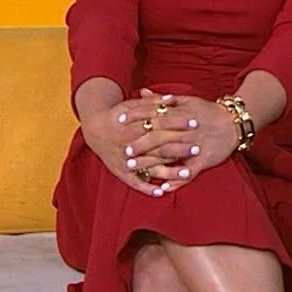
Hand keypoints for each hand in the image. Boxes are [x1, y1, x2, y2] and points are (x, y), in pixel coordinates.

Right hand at [79, 93, 199, 196]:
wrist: (94, 129)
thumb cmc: (117, 115)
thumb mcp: (132, 106)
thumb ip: (151, 103)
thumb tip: (172, 99)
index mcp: (132, 126)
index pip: (159, 125)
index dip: (177, 122)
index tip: (194, 121)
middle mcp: (129, 145)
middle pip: (158, 147)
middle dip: (178, 148)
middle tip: (197, 148)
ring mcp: (125, 160)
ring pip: (150, 167)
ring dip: (168, 172)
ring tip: (187, 173)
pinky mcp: (121, 172)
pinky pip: (135, 182)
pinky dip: (147, 188)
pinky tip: (162, 192)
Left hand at [125, 88, 238, 186]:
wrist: (234, 122)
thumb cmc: (207, 111)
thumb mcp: (186, 100)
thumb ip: (162, 99)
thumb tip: (142, 92)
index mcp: (180, 114)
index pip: (153, 114)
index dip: (136, 117)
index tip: (119, 120)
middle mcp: (185, 130)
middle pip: (158, 137)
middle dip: (139, 144)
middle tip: (123, 151)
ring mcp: (194, 145)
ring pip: (170, 155)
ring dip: (151, 163)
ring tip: (134, 169)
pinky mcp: (204, 160)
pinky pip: (189, 172)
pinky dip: (176, 180)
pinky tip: (163, 188)